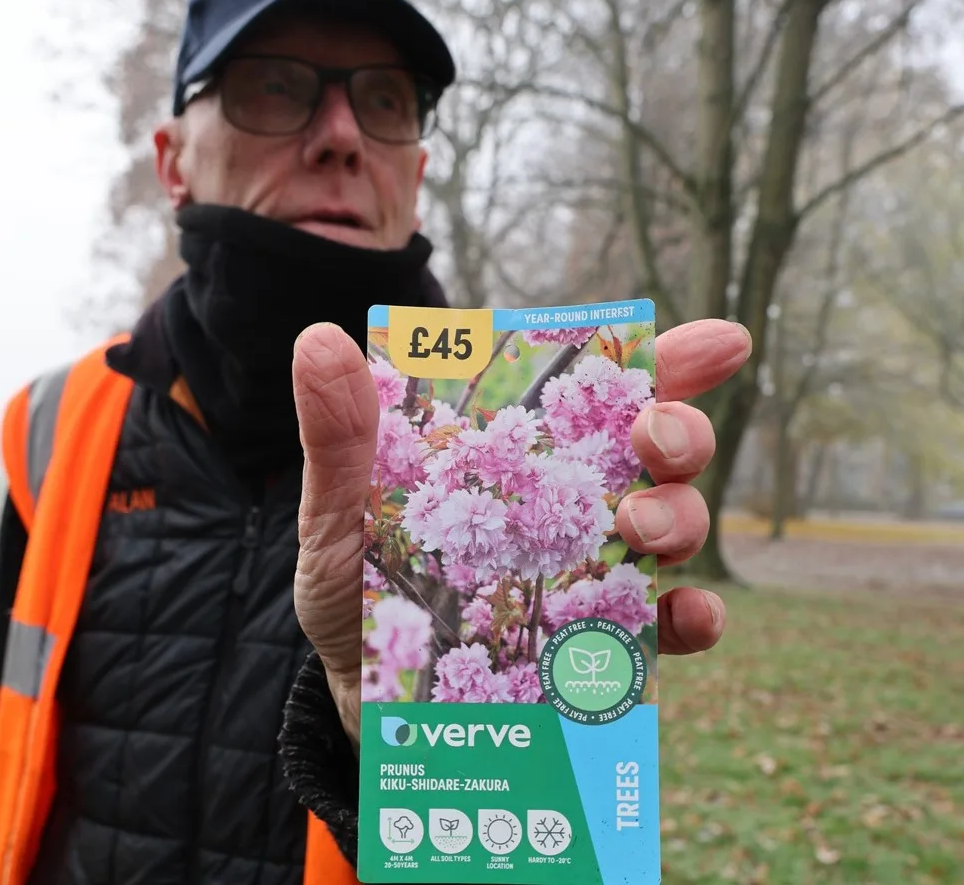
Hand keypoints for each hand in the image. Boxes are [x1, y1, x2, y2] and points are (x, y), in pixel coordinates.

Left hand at [292, 318, 750, 744]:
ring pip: (676, 527)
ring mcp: (595, 574)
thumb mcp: (336, 511)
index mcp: (520, 454)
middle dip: (679, 430)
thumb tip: (320, 340)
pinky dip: (692, 617)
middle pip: (658, 451)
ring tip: (641, 524)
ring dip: (678, 516)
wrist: (361, 700)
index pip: (601, 394)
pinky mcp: (603, 648)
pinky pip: (668, 629)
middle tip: (656, 433)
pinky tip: (684, 615)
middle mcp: (572, 504)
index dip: (667, 362)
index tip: (720, 344)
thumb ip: (341, 436)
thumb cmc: (355, 590)